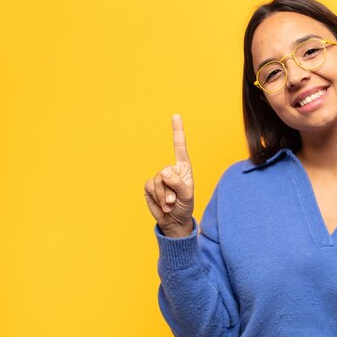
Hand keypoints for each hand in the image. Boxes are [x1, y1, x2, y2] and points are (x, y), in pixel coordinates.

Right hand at [144, 114, 194, 237]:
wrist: (174, 221)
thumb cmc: (185, 206)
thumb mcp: (187, 196)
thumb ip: (178, 183)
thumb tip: (164, 172)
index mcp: (183, 168)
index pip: (180, 147)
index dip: (177, 131)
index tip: (175, 115)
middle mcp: (171, 170)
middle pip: (165, 172)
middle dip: (170, 190)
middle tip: (175, 201)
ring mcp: (159, 178)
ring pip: (157, 181)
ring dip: (163, 196)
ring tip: (170, 204)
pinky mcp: (149, 186)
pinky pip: (149, 188)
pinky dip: (156, 198)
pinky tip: (162, 205)